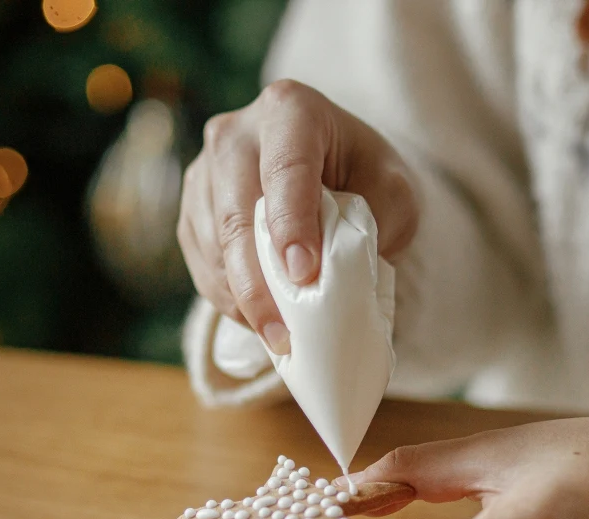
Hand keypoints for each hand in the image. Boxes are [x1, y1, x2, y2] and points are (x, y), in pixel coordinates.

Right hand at [177, 79, 418, 353]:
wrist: (335, 171)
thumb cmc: (368, 179)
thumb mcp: (395, 192)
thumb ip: (375, 220)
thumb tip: (333, 271)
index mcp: (291, 110)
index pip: (286, 168)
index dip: (291, 223)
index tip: (304, 274)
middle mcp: (235, 133)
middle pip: (235, 214)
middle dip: (258, 281)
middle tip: (284, 334)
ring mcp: (205, 171)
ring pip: (212, 244)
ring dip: (241, 298)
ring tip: (278, 338)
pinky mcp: (193, 209)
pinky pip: (202, 262)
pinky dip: (228, 298)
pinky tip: (259, 320)